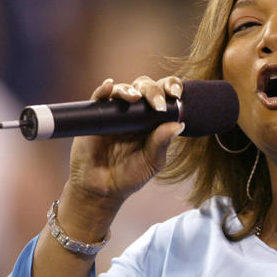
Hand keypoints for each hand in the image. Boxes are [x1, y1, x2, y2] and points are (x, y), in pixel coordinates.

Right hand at [67, 75, 184, 205]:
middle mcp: (136, 112)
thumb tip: (179, 124)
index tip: (176, 94)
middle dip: (153, 91)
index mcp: (154, 120)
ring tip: (135, 98)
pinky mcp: (96, 116)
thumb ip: (162, 142)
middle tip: (157, 104)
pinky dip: (103, 90)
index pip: (165, 96)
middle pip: (145, 88)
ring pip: (123, 90)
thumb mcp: (152, 161)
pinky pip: (99, 98)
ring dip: (130, 90)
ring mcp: (115, 112)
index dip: (171, 88)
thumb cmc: (131, 175)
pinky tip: (108, 87)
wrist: (102, 189)